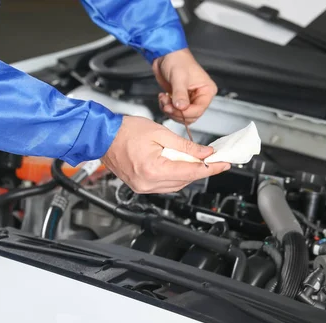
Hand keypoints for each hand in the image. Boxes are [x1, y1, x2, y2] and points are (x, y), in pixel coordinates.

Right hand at [101, 116, 229, 193]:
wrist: (102, 136)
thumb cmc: (124, 132)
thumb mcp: (160, 133)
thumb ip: (185, 146)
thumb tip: (204, 154)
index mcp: (153, 169)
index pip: (190, 172)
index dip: (210, 168)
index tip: (223, 164)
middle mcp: (147, 183)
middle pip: (184, 181)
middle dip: (200, 170)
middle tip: (213, 159)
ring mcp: (142, 187)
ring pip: (175, 185)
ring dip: (187, 173)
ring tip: (196, 160)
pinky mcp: (139, 186)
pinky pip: (164, 185)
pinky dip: (174, 175)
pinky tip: (178, 164)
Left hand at [153, 48, 216, 124]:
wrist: (165, 56)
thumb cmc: (177, 60)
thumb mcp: (179, 77)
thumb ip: (180, 94)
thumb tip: (182, 107)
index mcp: (207, 90)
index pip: (199, 110)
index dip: (186, 112)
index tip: (175, 108)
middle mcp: (200, 96)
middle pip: (191, 116)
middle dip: (176, 112)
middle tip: (167, 105)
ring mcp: (190, 99)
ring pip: (181, 116)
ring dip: (170, 110)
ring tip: (164, 99)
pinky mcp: (180, 100)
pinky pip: (174, 112)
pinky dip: (166, 108)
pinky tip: (163, 98)